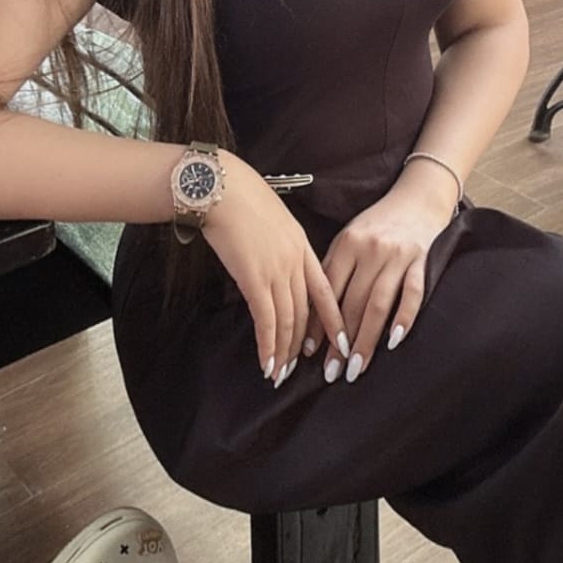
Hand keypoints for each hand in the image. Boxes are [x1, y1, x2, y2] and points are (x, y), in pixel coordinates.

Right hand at [198, 155, 345, 388]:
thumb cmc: (242, 198)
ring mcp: (277, 271)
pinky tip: (266, 363)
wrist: (223, 188)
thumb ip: (282, 245)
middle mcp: (295, 262)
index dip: (333, 320)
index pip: (325, 291)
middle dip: (303, 345)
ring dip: (284, 351)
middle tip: (301, 369)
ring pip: (288, 321)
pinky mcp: (254, 279)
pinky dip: (267, 345)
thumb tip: (275, 263)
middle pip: (306, 312)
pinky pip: (266, 320)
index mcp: (303, 246)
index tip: (340, 341)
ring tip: (280, 373)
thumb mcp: (274, 219)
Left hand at [306, 177, 452, 384]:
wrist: (419, 197)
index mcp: (347, 244)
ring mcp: (398, 256)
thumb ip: (334, 268)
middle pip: (352, 303)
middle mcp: (371, 250)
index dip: (319, 324)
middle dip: (340, 342)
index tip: (309, 352)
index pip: (328, 291)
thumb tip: (314, 312)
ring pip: (378, 304)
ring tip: (357, 367)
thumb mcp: (350, 237)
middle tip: (333, 372)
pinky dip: (403, 318)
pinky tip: (394, 341)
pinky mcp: (423, 261)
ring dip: (366, 340)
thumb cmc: (379, 222)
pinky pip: (412, 294)